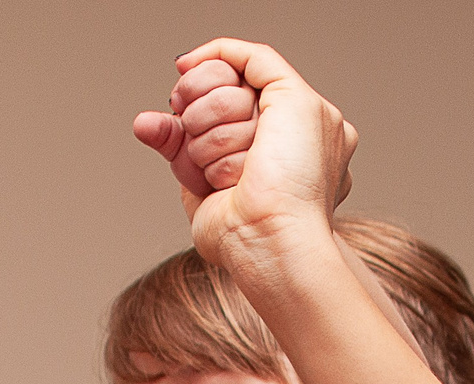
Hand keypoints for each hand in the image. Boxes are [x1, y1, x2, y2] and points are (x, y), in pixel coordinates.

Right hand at [132, 41, 353, 268]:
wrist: (269, 238)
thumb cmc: (296, 182)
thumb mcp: (297, 99)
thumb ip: (260, 62)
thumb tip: (214, 54)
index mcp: (299, 116)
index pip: (246, 68)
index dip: (226, 68)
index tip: (221, 77)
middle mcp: (264, 135)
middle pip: (216, 89)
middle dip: (222, 111)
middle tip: (250, 144)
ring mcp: (230, 154)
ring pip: (194, 116)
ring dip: (213, 142)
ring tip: (239, 175)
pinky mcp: (199, 176)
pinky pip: (174, 141)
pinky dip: (186, 154)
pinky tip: (209, 180)